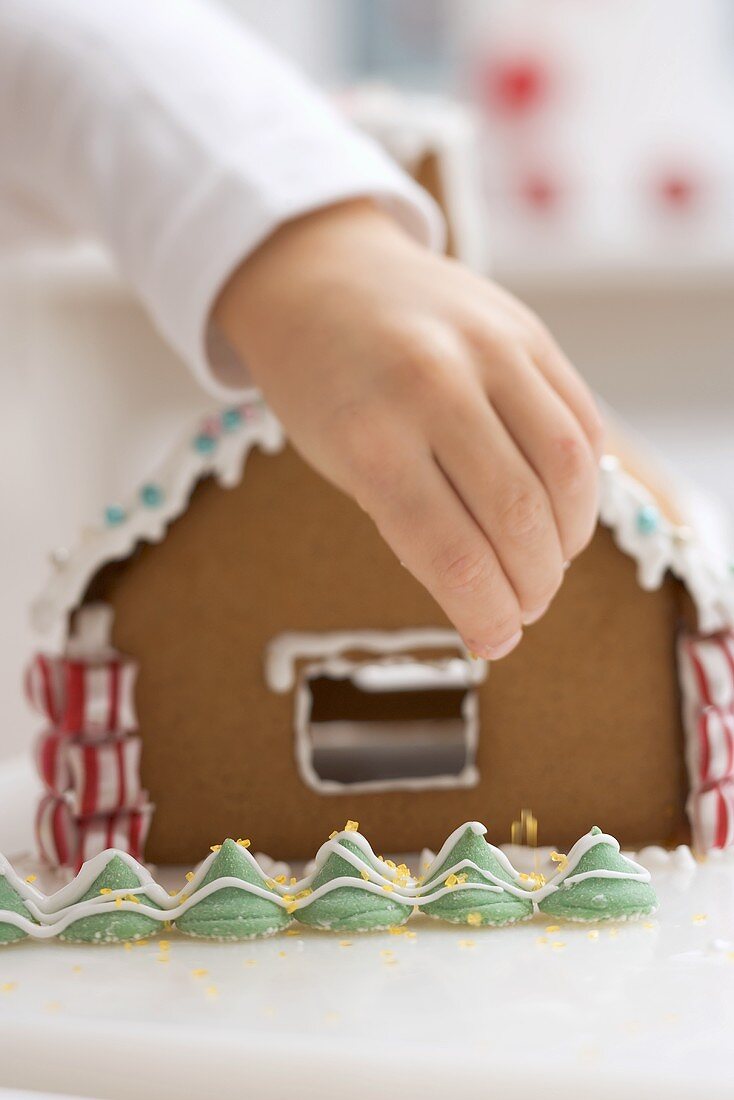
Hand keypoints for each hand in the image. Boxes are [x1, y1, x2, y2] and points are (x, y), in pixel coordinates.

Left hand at [214, 200, 603, 659]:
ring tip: (548, 563)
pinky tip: (561, 505)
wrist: (319, 273)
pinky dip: (582, 479)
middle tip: (525, 608)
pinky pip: (582, 419)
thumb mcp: (338, 462)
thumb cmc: (320, 384)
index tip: (494, 643)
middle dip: (533, 586)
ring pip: (570, 469)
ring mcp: (490, 349)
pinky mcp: (528, 330)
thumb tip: (484, 602)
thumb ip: (412, 524)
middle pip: (520, 518)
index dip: (486, 616)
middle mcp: (435, 387)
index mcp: (370, 437)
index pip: (452, 556)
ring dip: (569, 538)